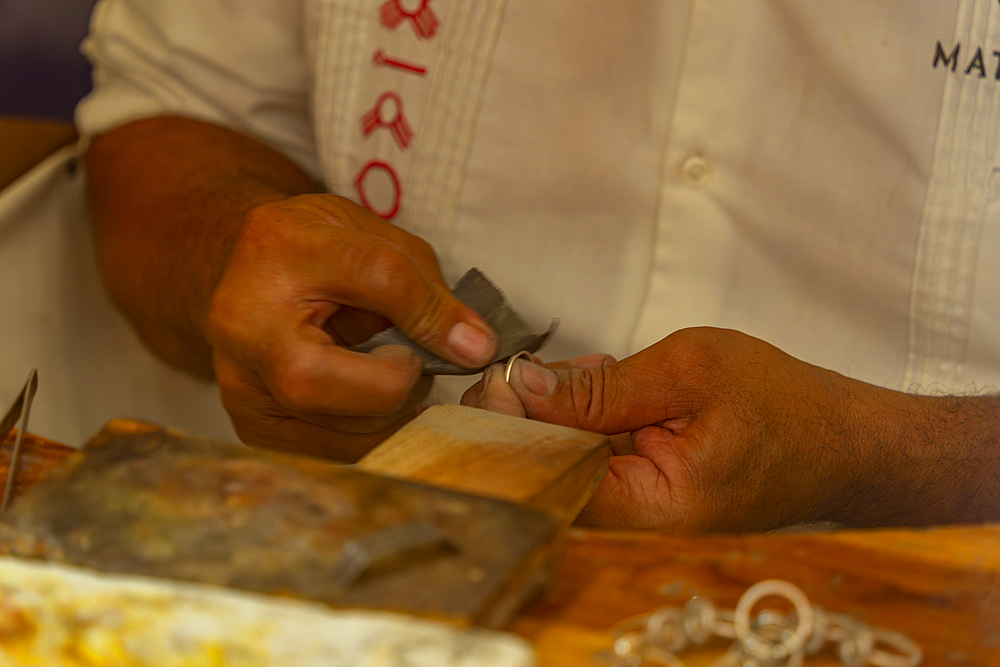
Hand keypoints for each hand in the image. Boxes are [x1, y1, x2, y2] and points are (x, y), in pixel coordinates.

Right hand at [208, 194, 496, 460]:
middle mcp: (250, 335)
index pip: (381, 281)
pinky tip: (361, 396)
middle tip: (410, 356)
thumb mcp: (370, 239)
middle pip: (368, 394)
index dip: (434, 315)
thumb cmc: (308, 250)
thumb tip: (476, 348)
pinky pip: (341, 451)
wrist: (238, 270)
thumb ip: (424, 290)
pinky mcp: (256, 430)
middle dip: (410, 381)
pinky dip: (370, 428)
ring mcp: (246, 393)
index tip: (468, 340)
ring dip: (395, 409)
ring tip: (381, 369)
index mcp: (280, 259)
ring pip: (361, 436)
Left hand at [463, 327, 972, 531]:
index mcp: (652, 505)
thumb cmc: (786, 404)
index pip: (549, 479)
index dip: (511, 431)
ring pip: (572, 460)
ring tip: (573, 370)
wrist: (849, 442)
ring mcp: (644, 507)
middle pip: (553, 472)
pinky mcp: (650, 488)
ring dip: (560, 412)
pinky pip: (600, 456)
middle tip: (522, 368)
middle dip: (529, 416)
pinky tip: (599, 382)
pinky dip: (590, 417)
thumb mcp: (690, 371)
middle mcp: (639, 520)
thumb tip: (524, 383)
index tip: (494, 381)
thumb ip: (603, 385)